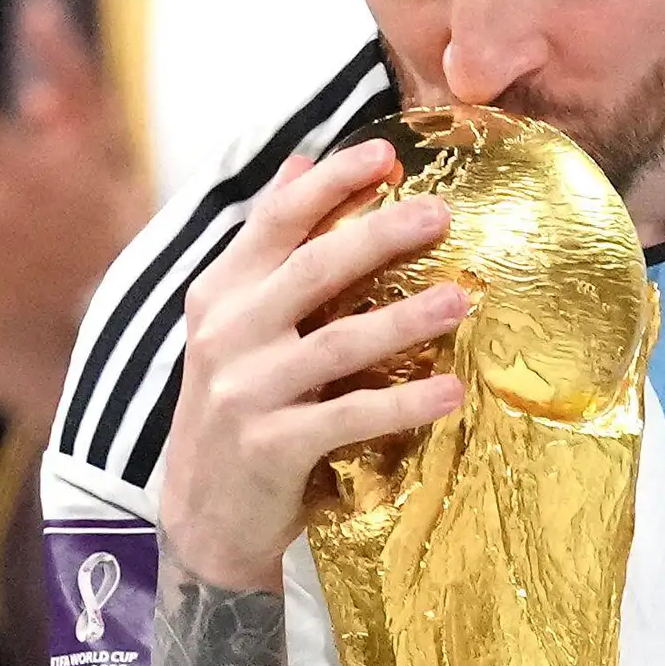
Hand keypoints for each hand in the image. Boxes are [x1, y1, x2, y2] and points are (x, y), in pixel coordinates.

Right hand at [154, 137, 470, 591]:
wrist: (202, 513)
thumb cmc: (235, 406)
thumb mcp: (234, 321)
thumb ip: (267, 247)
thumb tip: (299, 161)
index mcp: (221, 292)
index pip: (277, 219)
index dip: (331, 180)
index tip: (386, 152)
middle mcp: (228, 333)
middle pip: (312, 269)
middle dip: (379, 235)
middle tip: (441, 212)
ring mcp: (246, 390)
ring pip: (337, 342)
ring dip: (405, 319)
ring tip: (462, 300)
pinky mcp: (271, 446)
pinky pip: (348, 416)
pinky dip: (403, 405)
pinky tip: (450, 391)